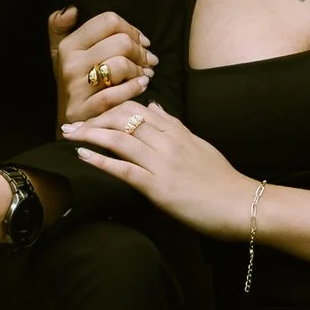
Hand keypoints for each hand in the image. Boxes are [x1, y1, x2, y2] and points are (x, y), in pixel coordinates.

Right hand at [48, 6, 157, 127]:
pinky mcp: (86, 110)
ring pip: (121, 65)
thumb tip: (71, 9)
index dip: (132, 29)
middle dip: (141, 51)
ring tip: (144, 75)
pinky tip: (141, 86)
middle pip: (120, 42)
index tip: (141, 41)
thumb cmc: (75, 83)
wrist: (70, 124)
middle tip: (148, 61)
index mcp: (68, 45)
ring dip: (139, 70)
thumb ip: (61, 26)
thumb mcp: (62, 53)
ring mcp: (77, 88)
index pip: (109, 21)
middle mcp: (70, 63)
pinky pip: (117, 93)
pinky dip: (135, 88)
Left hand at [68, 94, 255, 238]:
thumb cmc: (221, 180)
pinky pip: (124, 170)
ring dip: (90, 135)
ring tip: (69, 134)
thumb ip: (174, 125)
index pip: (138, 108)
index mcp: (178, 131)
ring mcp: (163, 164)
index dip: (111, 107)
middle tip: (71, 121)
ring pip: (120, 140)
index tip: (92, 110)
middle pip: (124, 119)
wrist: (240, 204)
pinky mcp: (159, 187)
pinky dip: (101, 161)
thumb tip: (154, 105)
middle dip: (94, 118)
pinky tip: (83, 155)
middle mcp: (168, 142)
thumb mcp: (199, 144)